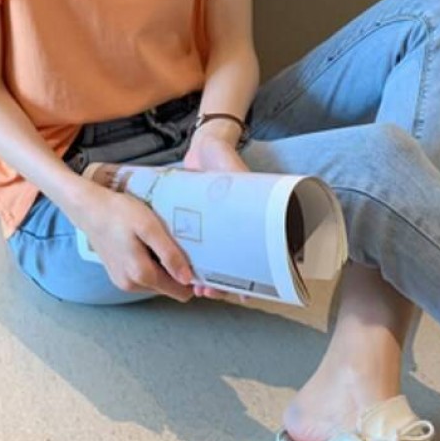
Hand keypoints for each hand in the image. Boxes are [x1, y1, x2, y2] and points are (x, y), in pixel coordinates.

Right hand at [70, 184, 194, 302]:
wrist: (89, 209)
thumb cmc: (120, 213)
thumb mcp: (149, 227)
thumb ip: (169, 254)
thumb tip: (188, 279)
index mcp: (141, 275)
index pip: (180, 292)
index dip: (193, 279)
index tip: (198, 259)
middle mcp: (131, 285)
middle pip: (169, 288)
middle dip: (178, 272)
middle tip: (180, 246)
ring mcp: (122, 282)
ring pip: (157, 283)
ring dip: (164, 268)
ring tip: (162, 243)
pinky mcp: (117, 275)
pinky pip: (143, 277)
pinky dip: (150, 265)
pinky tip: (148, 245)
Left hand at [183, 129, 251, 303]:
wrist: (204, 146)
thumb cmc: (226, 159)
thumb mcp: (238, 176)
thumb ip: (244, 190)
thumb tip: (258, 208)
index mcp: (248, 225)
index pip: (253, 259)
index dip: (250, 280)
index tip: (241, 294)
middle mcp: (230, 230)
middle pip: (229, 267)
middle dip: (221, 285)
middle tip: (211, 293)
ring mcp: (212, 229)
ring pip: (210, 262)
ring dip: (205, 278)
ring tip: (198, 288)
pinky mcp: (194, 223)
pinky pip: (193, 246)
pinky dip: (188, 260)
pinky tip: (181, 270)